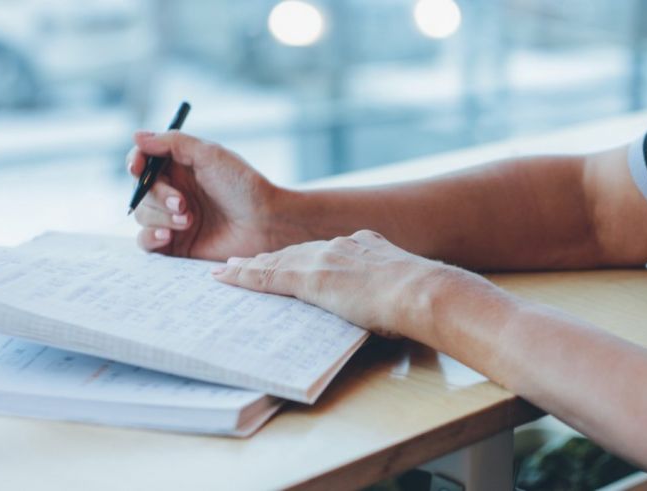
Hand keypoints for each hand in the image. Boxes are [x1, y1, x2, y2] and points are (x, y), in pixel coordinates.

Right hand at [127, 131, 303, 259]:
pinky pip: (146, 242)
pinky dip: (150, 238)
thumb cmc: (243, 186)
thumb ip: (172, 143)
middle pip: (140, 190)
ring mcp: (174, 218)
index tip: (137, 167)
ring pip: (142, 215)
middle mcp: (175, 191)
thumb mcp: (209, 154)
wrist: (265, 223)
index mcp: (181, 167)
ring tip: (188, 220)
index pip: (143, 161)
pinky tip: (168, 237)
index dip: (135, 162)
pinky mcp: (177, 244)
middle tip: (183, 203)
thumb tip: (136, 135)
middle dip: (156, 195)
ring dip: (160, 217)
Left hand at [211, 230, 470, 338]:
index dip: (301, 255)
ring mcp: (323, 259)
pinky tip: (226, 277)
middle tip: (245, 261)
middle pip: (295, 251)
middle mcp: (340, 245)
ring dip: (250, 265)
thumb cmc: (420, 296)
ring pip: (276, 260)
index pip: (323, 251)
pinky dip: (244, 276)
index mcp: (365, 245)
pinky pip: (268, 276)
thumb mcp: (402, 285)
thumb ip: (387, 289)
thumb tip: (387, 306)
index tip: (288, 258)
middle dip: (270, 257)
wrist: (419, 290)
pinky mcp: (309, 278)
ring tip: (228, 269)